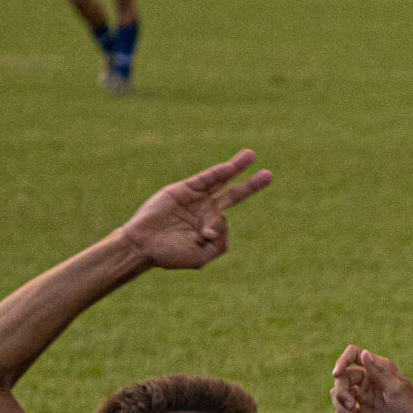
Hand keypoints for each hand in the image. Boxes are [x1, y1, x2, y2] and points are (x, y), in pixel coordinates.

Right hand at [114, 150, 272, 269]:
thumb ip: (219, 246)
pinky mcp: (183, 189)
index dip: (217, 231)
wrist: (143, 245)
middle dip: (251, 185)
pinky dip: (217, 173)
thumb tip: (222, 224)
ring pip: (220, 180)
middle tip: (269, 175)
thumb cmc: (170, 254)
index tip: (204, 237)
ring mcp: (195, 198)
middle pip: (234, 195)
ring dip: (236, 167)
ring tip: (251, 155)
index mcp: (210, 228)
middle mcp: (205, 210)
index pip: (224, 224)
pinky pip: (205, 179)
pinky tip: (230, 167)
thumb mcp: (200, 258)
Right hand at [331, 344, 412, 412]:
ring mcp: (364, 397)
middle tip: (352, 407)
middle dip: (341, 394)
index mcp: (377, 369)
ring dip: (340, 409)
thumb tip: (364, 354)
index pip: (353, 355)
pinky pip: (344, 412)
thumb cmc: (412, 406)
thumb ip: (378, 373)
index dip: (341, 362)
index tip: (336, 375)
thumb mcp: (396, 389)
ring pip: (339, 397)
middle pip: (342, 379)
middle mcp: (368, 380)